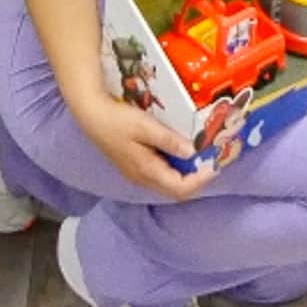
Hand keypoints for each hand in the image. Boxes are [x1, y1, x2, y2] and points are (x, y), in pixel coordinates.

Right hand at [79, 92, 211, 199]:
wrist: (92, 116)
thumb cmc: (118, 120)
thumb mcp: (145, 126)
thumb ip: (168, 140)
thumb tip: (192, 151)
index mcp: (147, 171)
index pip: (179, 188)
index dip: (200, 180)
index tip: (215, 166)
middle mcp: (143, 178)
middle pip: (175, 190)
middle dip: (196, 179)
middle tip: (211, 161)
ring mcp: (137, 174)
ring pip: (168, 183)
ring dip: (186, 174)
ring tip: (201, 155)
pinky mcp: (135, 165)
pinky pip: (161, 174)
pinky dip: (175, 167)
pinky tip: (181, 151)